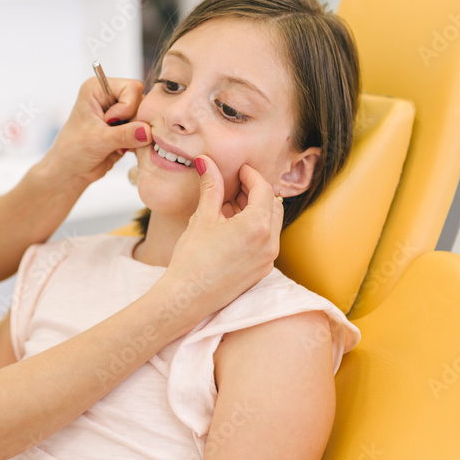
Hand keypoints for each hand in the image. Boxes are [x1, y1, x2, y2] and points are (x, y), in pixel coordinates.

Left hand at [41, 76, 152, 187]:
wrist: (71, 170)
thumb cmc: (74, 150)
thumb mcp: (98, 140)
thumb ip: (124, 134)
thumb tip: (148, 132)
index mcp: (99, 88)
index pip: (132, 88)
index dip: (127, 108)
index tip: (108, 123)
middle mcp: (111, 96)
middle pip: (142, 102)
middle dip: (133, 123)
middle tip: (114, 138)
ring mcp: (120, 113)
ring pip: (146, 118)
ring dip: (136, 135)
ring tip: (117, 146)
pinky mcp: (127, 128)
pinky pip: (146, 131)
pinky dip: (139, 142)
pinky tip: (122, 150)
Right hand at [159, 158, 283, 326]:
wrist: (187, 298)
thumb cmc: (192, 258)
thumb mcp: (202, 217)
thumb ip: (211, 187)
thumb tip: (206, 161)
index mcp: (257, 226)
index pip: (263, 190)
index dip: (251, 175)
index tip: (239, 170)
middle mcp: (269, 243)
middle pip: (272, 206)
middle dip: (256, 192)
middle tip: (235, 185)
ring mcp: (268, 259)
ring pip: (271, 224)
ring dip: (256, 210)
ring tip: (230, 205)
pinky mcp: (261, 271)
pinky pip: (266, 242)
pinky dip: (255, 229)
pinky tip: (232, 227)